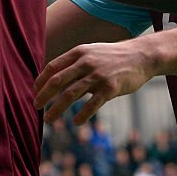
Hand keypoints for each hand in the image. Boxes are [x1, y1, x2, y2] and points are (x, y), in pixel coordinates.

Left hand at [34, 41, 157, 124]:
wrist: (142, 56)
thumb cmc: (114, 57)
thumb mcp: (93, 53)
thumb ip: (75, 64)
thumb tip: (56, 80)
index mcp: (79, 53)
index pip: (52, 67)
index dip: (40, 81)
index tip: (34, 93)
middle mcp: (86, 62)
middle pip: (57, 81)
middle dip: (43, 96)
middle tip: (35, 107)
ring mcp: (98, 75)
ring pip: (70, 94)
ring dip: (57, 109)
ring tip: (49, 119)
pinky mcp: (110, 87)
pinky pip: (92, 104)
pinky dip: (82, 115)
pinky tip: (76, 122)